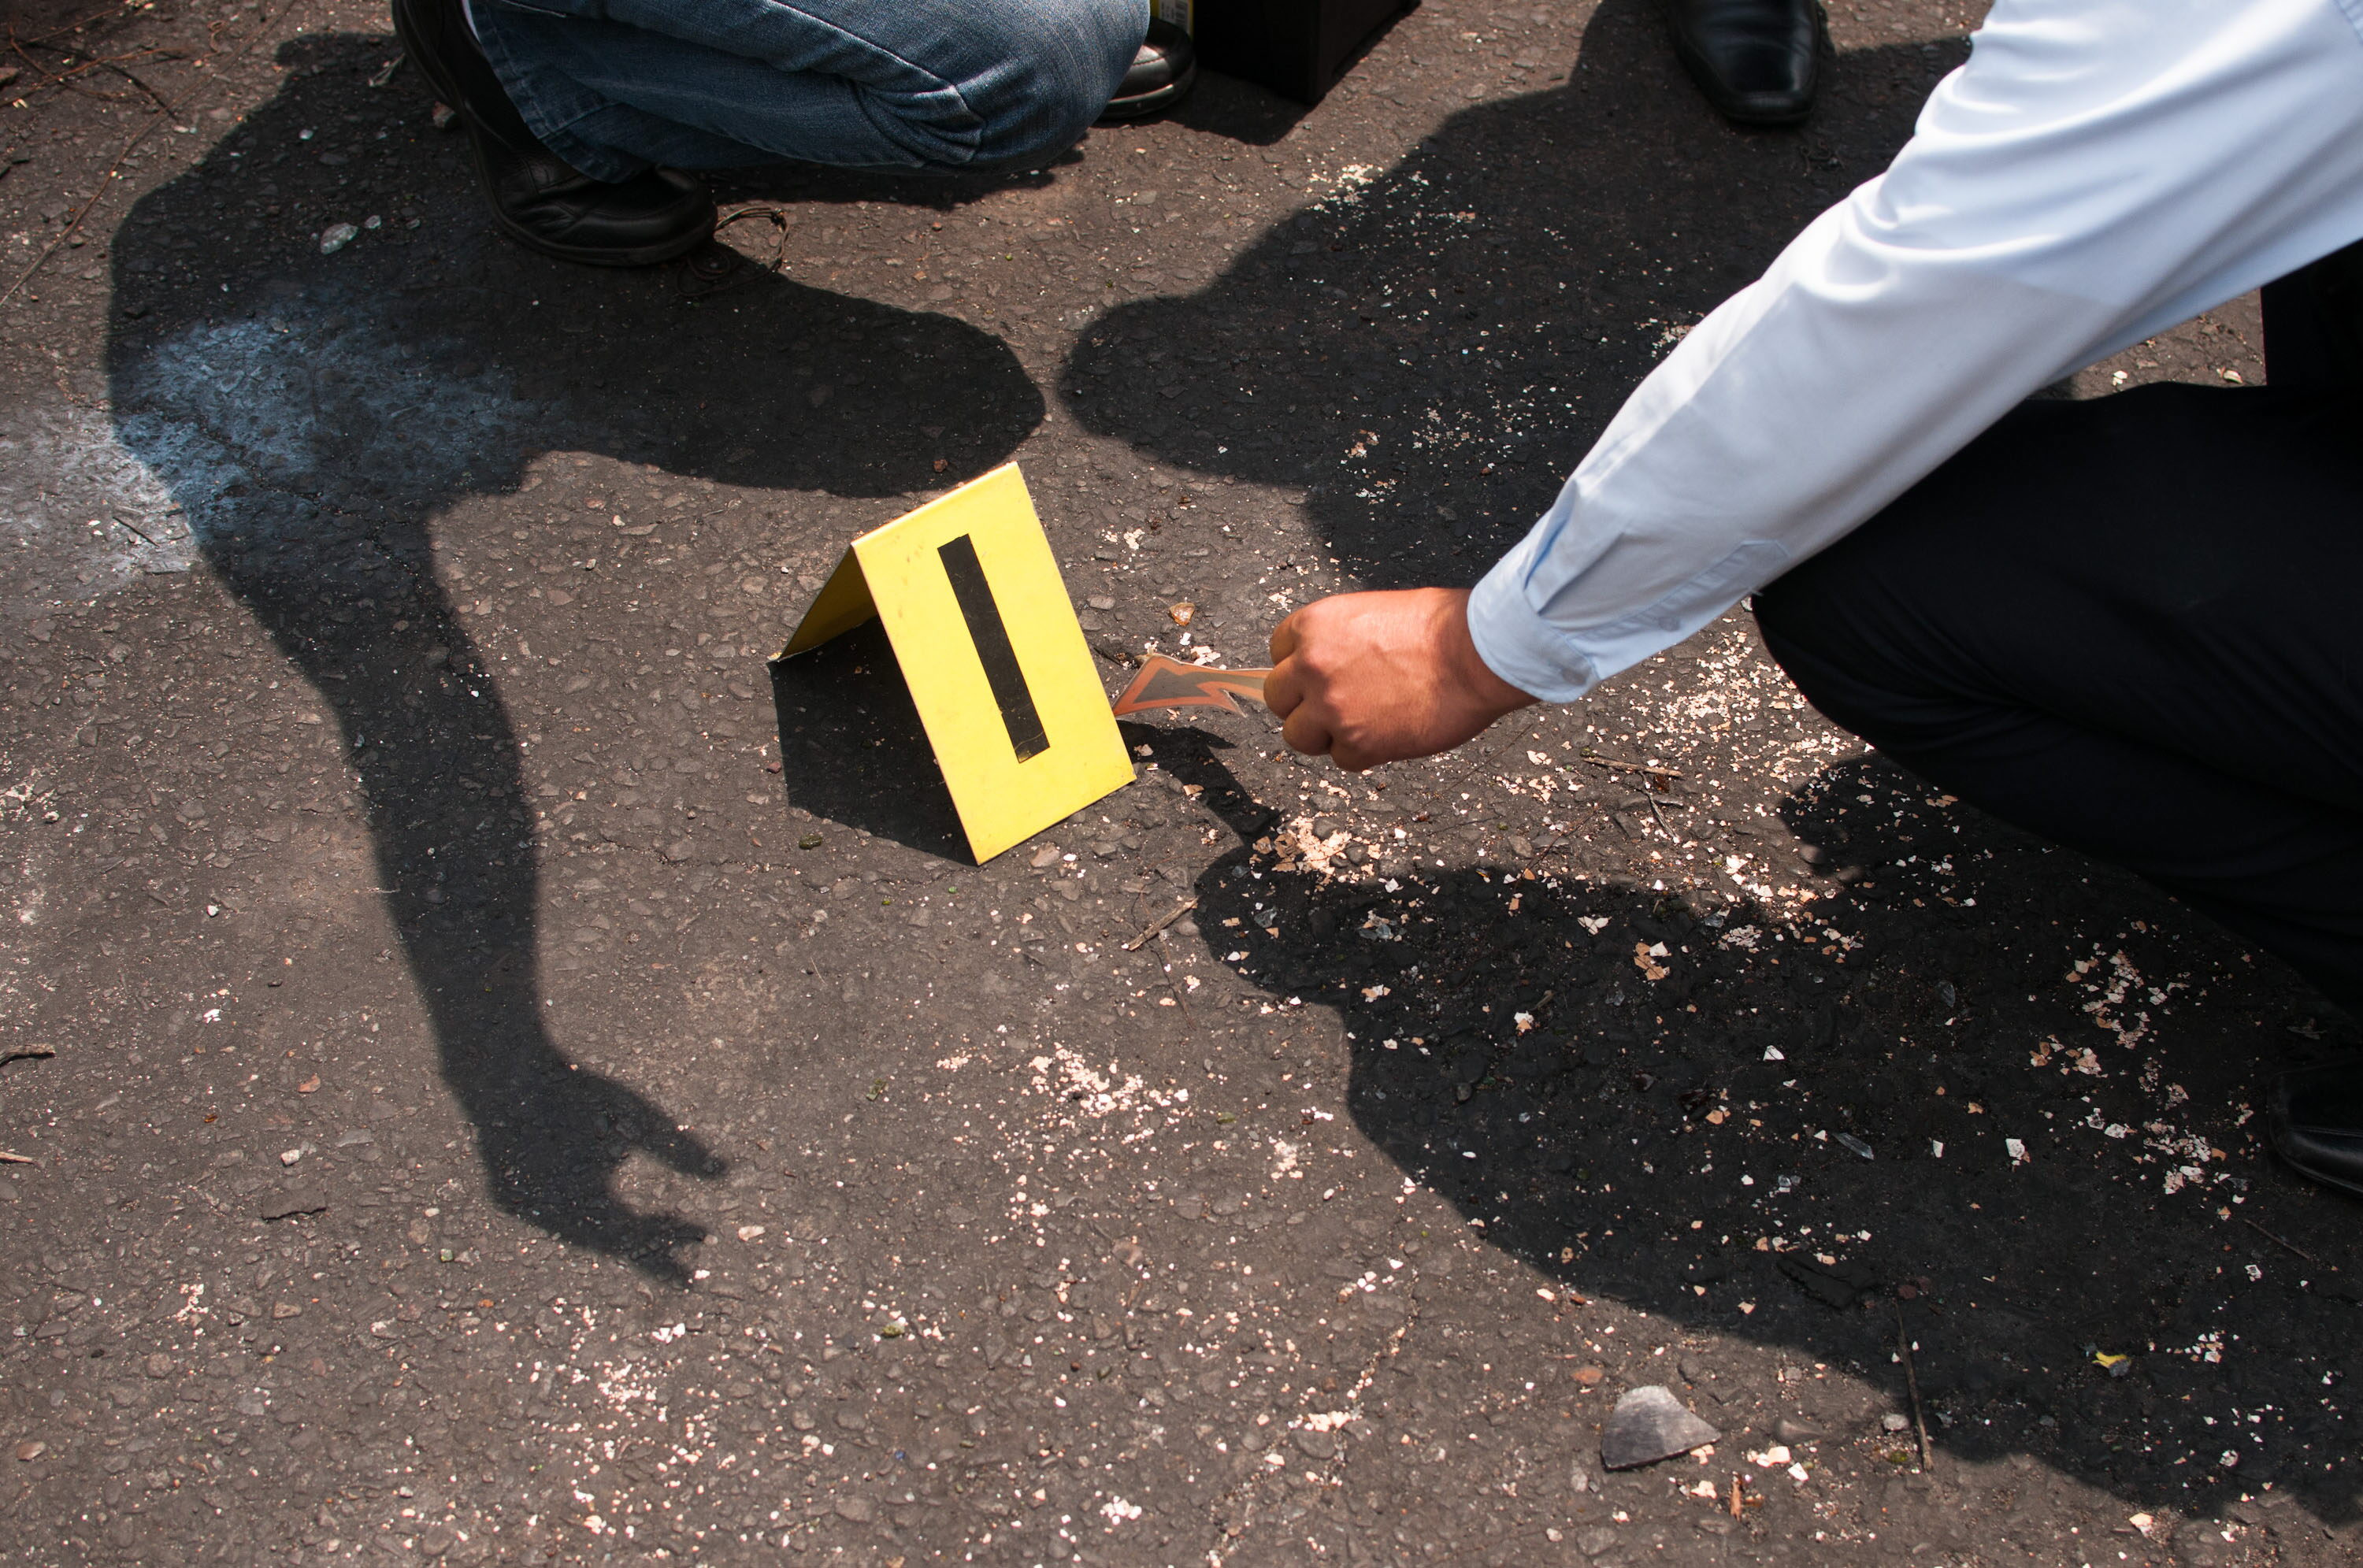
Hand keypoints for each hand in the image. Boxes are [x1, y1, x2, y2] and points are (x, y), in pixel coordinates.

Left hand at [1264, 588, 1535, 770]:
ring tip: (1359, 726)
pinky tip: (1391, 734)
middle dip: (1303, 704)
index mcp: (1315, 626)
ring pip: (1299, 736)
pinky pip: (1343, 759)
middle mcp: (1313, 666)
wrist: (1476, 654)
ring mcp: (1331, 707)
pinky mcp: (1357, 743)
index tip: (1315, 677)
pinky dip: (1364, 753)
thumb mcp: (1376, 612)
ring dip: (1324, 735)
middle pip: (1279, 698)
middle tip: (1333, 707)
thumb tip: (1332, 664)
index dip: (1299, 667)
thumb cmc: (1442, 626)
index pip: (1278, 653)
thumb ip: (1342, 639)